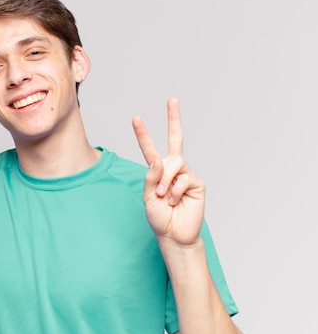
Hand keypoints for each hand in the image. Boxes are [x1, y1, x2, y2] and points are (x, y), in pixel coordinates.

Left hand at [131, 98, 205, 245]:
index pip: (150, 149)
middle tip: (172, 99)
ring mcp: (186, 174)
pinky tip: (176, 201)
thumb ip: (151, 178)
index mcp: (157, 171)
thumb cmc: (160, 217)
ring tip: (164, 196)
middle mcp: (173, 169)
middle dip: (174, 118)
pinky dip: (175, 190)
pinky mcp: (197, 183)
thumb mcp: (148, 198)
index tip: (135, 117)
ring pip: (175, 163)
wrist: (174, 235)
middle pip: (176, 139)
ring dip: (166, 180)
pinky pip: (184, 177)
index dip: (143, 134)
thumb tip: (158, 160)